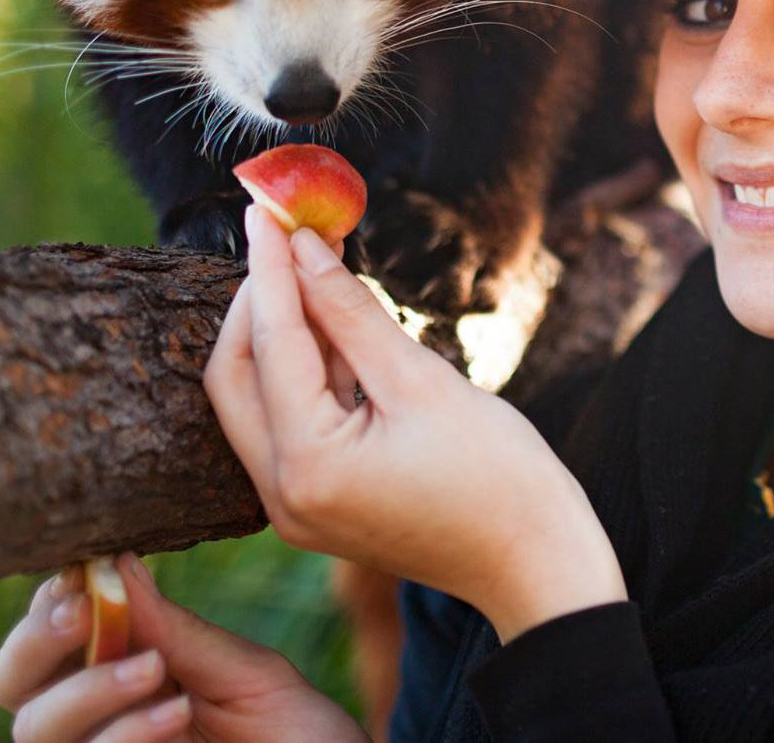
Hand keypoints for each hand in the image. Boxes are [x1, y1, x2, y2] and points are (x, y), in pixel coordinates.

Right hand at [0, 553, 367, 741]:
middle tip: (84, 612)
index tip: (83, 571)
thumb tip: (116, 562)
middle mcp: (101, 724)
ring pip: (34, 733)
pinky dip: (122, 735)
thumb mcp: (243, 671)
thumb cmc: (297, 734)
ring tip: (157, 670)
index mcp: (123, 677)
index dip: (48, 606)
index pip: (47, 642)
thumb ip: (176, 630)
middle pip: (14, 688)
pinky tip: (175, 712)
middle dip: (38, 645)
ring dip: (88, 692)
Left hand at [203, 206, 626, 642]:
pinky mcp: (319, 500)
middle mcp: (284, 495)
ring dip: (280, 329)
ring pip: (258, 396)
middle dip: (256, 301)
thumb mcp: (421, 380)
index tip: (265, 208)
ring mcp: (297, 505)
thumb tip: (304, 248)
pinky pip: (290, 420)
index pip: (270, 344)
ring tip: (311, 259)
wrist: (537, 564)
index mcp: (307, 467)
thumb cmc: (498, 476)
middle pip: (236, 377)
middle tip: (280, 235)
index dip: (269, 269)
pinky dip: (304, 367)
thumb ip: (351, 311)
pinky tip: (333, 317)